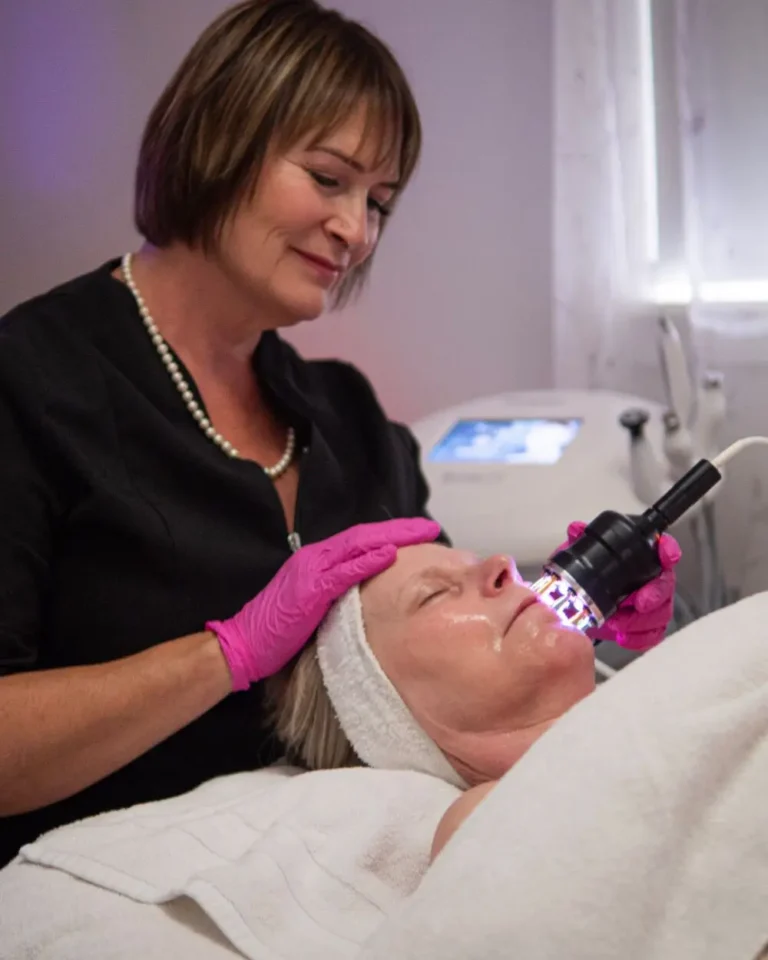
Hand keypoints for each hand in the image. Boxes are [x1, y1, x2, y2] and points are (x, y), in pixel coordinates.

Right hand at [207, 518, 440, 689]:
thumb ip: (334, 592)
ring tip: (421, 533)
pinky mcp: (310, 591)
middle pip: (364, 537)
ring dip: (392, 538)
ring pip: (358, 546)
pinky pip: (344, 572)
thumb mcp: (310, 604)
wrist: (242, 645)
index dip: (390, 534)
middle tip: (430, 527)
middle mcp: (314, 557)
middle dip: (399, 530)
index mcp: (315, 560)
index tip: (419, 532)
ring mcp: (311, 572)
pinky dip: (368, 561)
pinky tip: (391, 554)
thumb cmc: (276, 631)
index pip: (359, 541)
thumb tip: (363, 592)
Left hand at [556, 522, 681, 651]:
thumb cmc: (585, 579)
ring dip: (641, 620)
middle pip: (665, 584)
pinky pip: (654, 634)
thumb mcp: (578, 559)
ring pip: (662, 612)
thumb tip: (576, 529)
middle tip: (638, 603)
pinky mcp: (645, 627)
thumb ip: (579, 543)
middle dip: (655, 594)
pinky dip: (640, 638)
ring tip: (618, 623)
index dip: (668, 550)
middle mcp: (649, 580)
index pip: (662, 549)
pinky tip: (624, 638)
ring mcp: (651, 605)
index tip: (666, 554)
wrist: (578, 608)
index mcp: (638, 559)